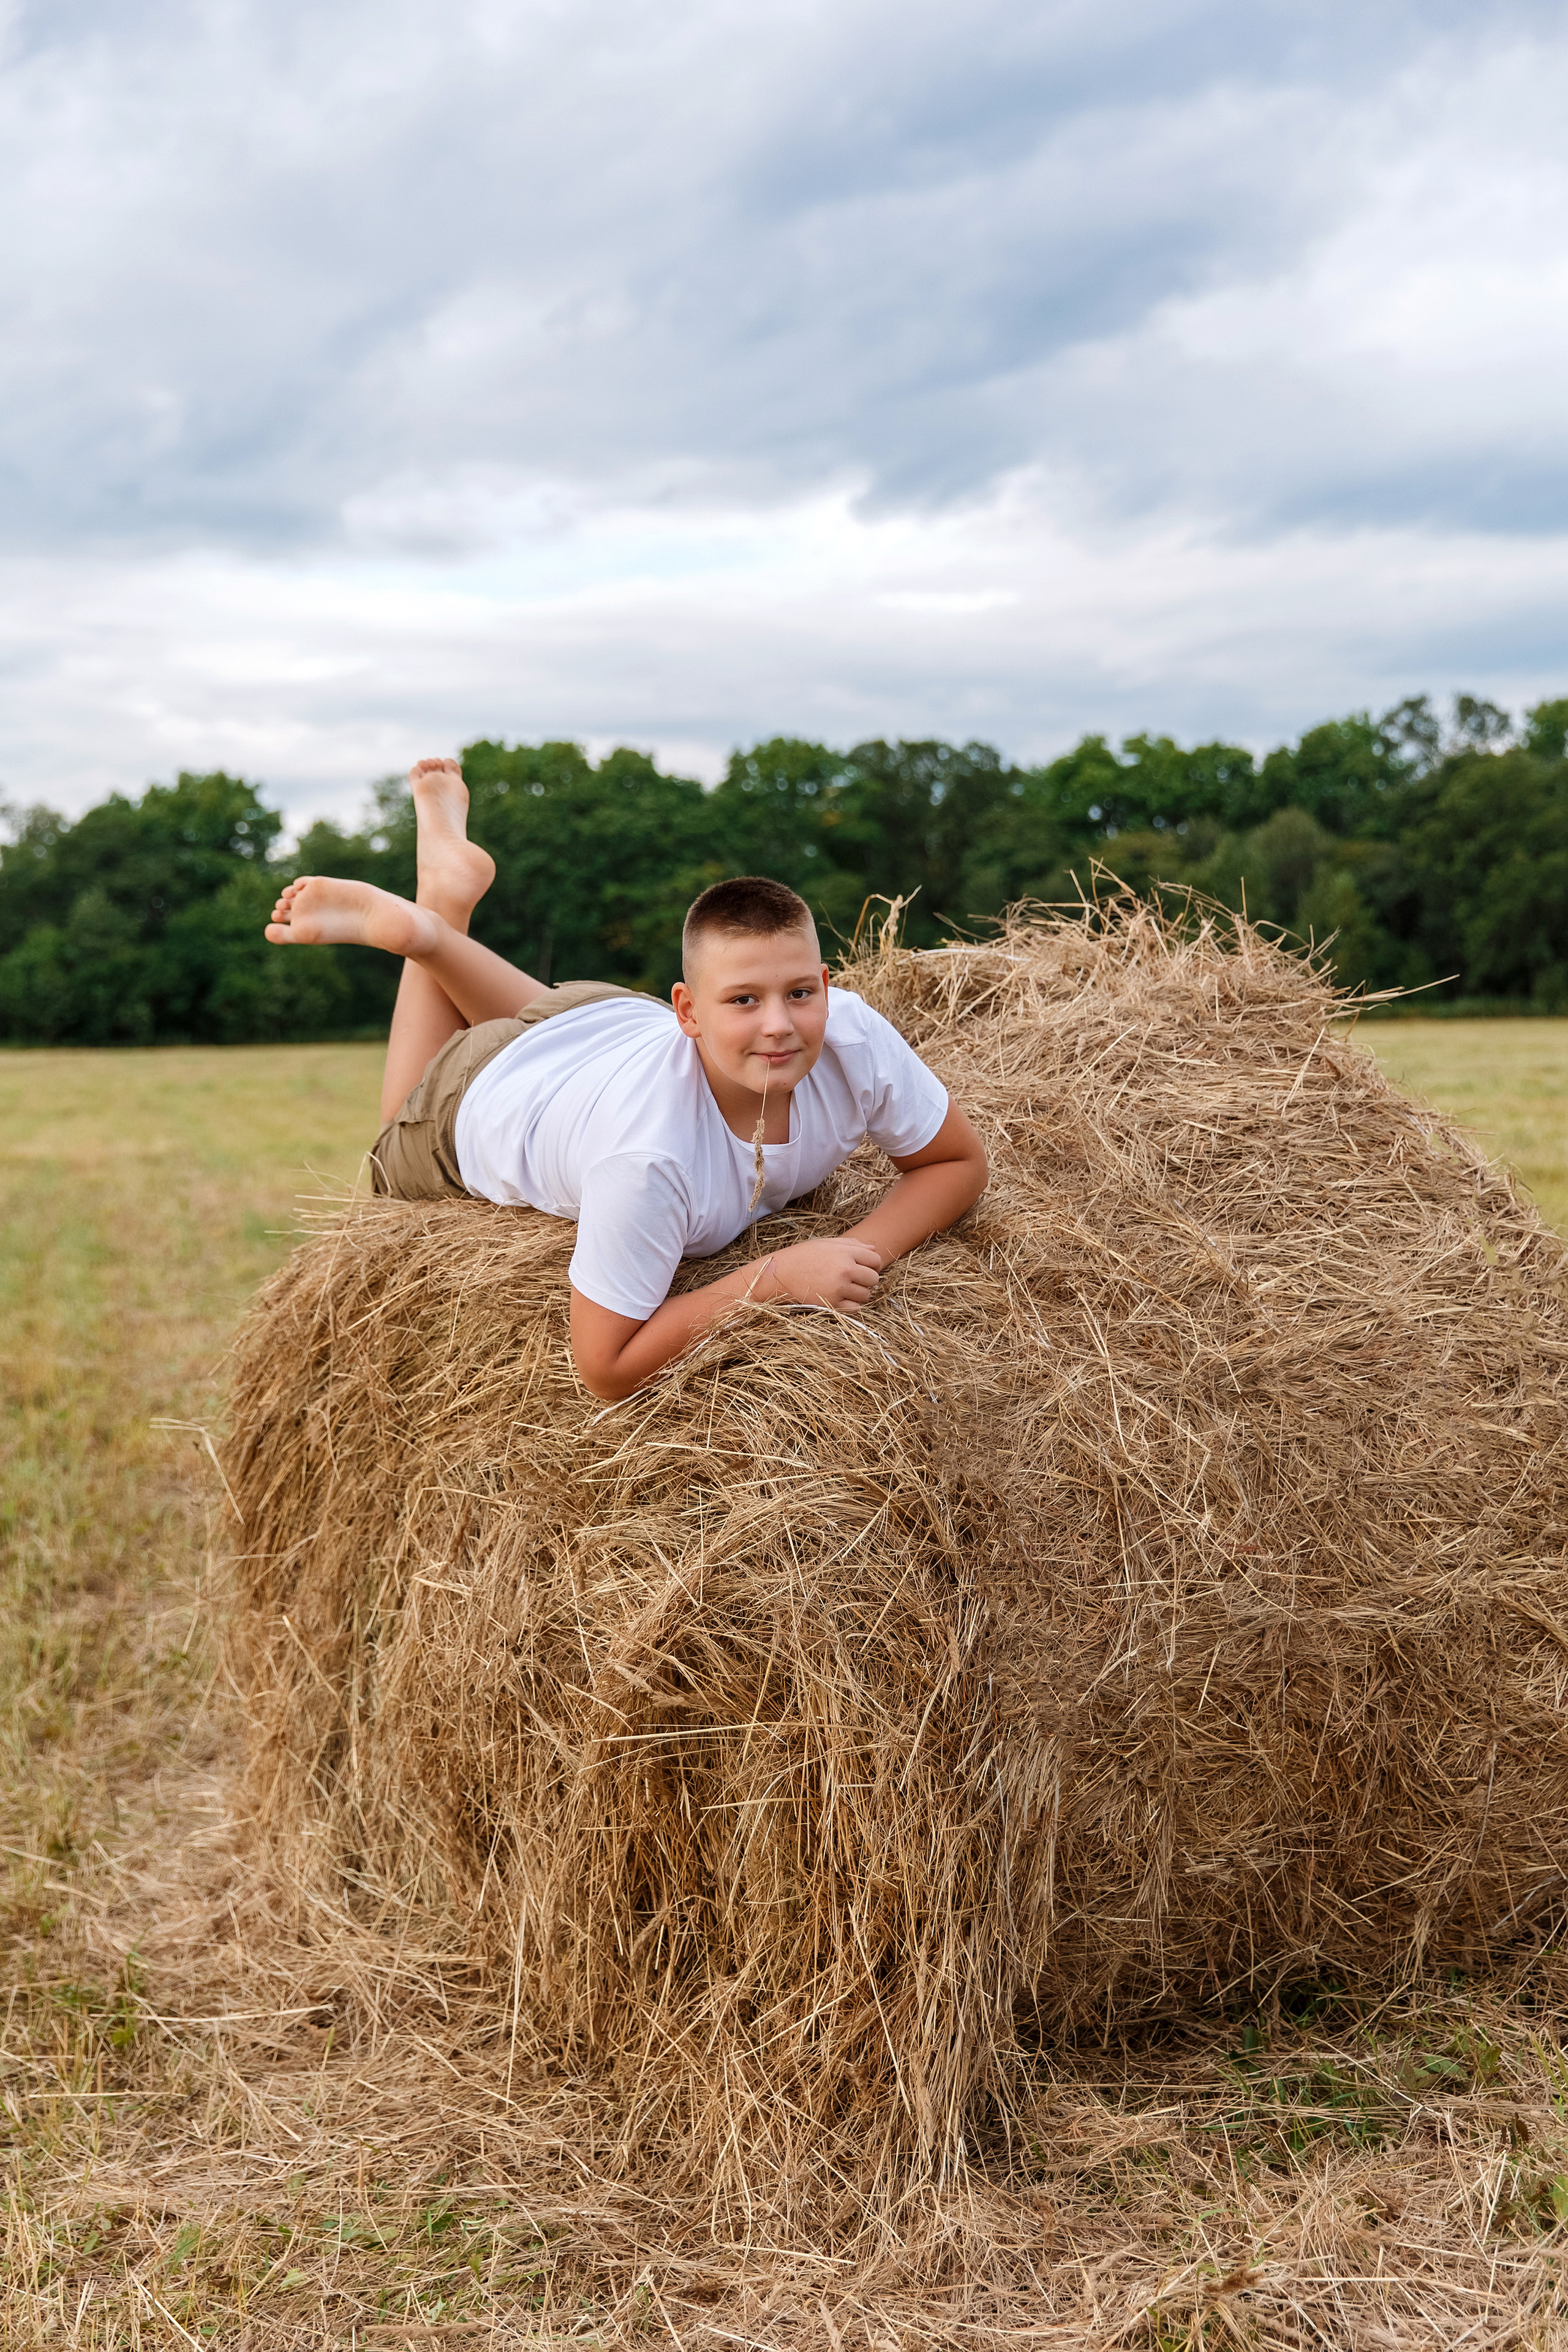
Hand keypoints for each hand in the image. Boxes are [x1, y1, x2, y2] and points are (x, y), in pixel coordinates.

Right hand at [765, 1237, 881, 1311]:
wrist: (780, 1273)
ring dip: (859, 1293)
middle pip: (874, 1279)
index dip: (873, 1265)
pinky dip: (852, 1306)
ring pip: (866, 1295)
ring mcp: (839, 1288)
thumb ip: (852, 1244)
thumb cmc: (803, 1256)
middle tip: (855, 1279)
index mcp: (845, 1253)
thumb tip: (874, 1248)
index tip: (864, 1268)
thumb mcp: (827, 1243)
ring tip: (845, 1288)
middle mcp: (845, 1270)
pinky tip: (841, 1298)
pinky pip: (855, 1309)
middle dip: (867, 1280)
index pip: (875, 1260)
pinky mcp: (832, 1304)